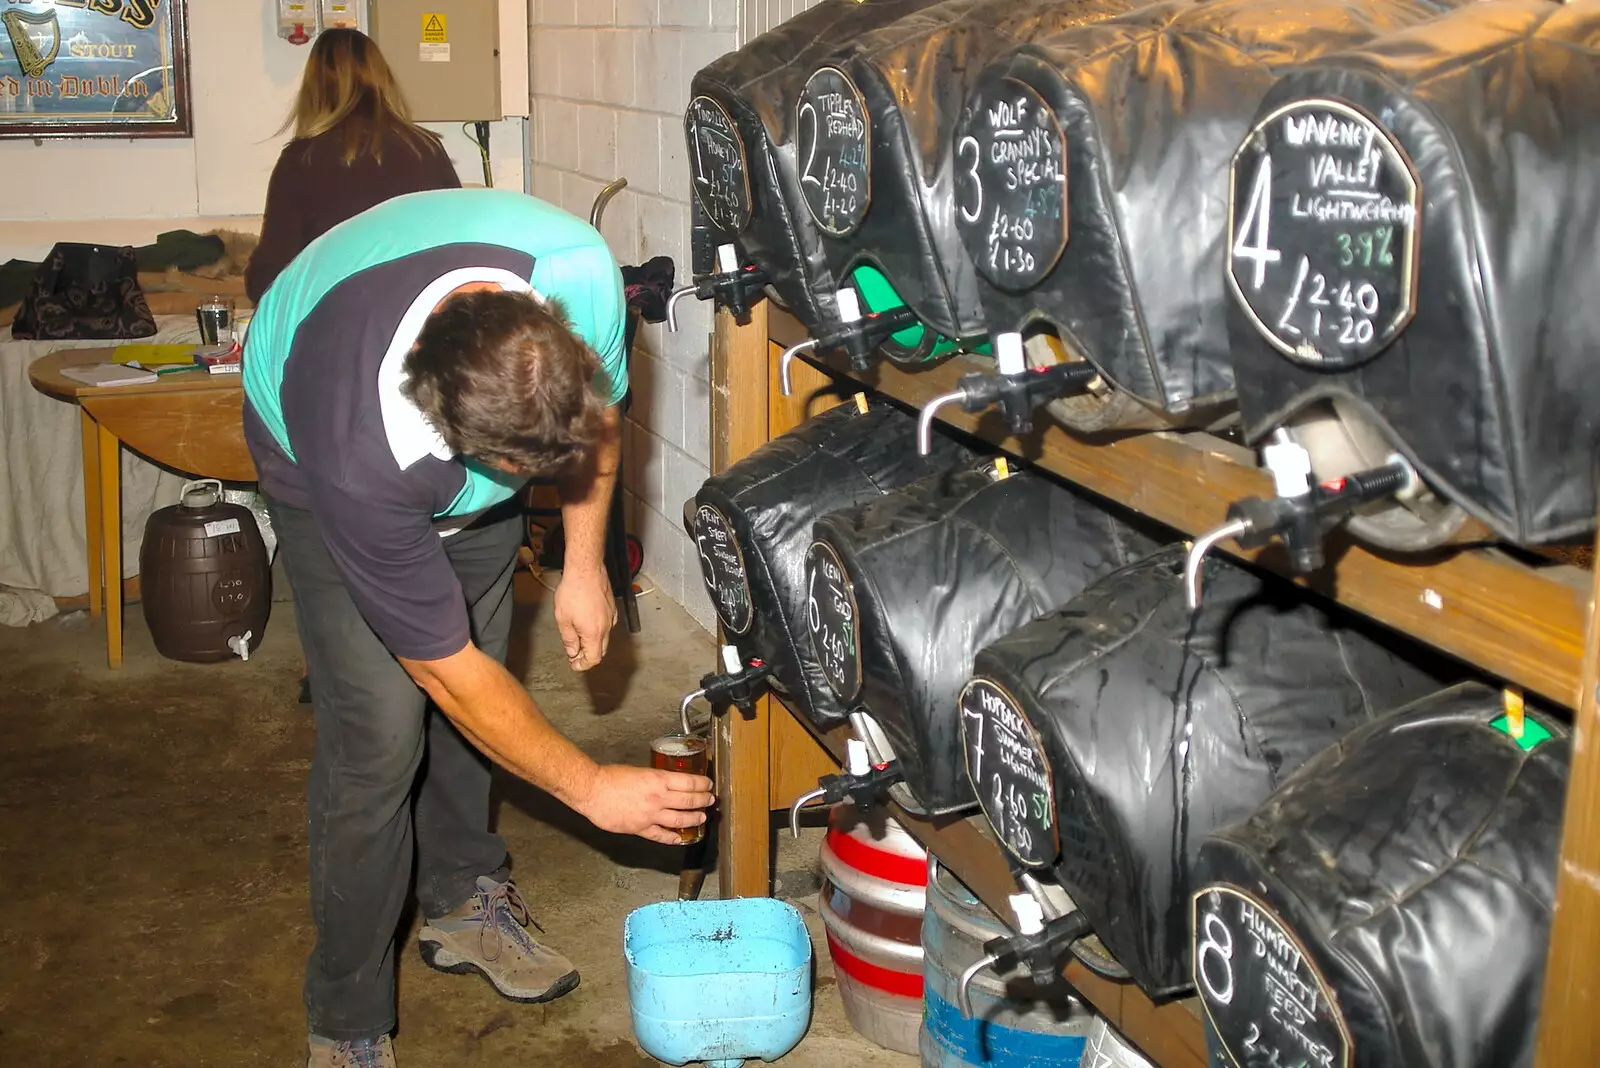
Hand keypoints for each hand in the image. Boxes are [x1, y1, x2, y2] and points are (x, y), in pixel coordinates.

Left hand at [553, 564, 617, 671]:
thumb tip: (572, 652)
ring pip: (605, 638)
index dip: (583, 665)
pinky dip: (599, 631)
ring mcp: (611, 617)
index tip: (574, 664)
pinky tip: (588, 623)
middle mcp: (606, 628)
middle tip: (575, 654)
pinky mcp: (612, 608)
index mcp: (594, 634)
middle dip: (588, 655)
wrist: (586, 570)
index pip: (593, 659)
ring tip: (579, 638)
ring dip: (593, 642)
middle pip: (600, 651)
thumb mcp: (563, 619)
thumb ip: (569, 639)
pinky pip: (608, 625)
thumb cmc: (573, 591)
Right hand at [574, 764, 715, 844]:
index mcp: (659, 779)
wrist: (593, 790)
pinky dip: (674, 838)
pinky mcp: (641, 828)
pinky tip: (681, 838)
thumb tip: (668, 783)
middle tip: (711, 800)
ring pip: (681, 819)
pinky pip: (662, 835)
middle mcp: (658, 797)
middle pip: (690, 800)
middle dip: (704, 800)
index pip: (689, 782)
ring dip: (695, 818)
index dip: (702, 784)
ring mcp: (651, 815)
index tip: (708, 784)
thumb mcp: (640, 771)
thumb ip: (656, 779)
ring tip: (702, 817)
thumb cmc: (611, 777)